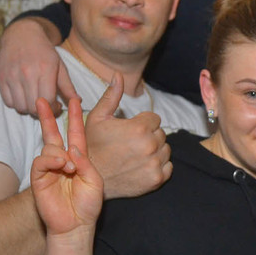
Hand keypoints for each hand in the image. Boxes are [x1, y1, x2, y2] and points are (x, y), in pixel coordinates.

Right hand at [0, 18, 76, 115]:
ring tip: (35, 101)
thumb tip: (77, 102)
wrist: (21, 35)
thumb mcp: (60, 65)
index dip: (54, 108)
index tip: (57, 106)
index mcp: (45, 70)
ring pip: (20, 107)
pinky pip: (8, 102)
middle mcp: (27, 73)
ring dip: (29, 109)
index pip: (48, 100)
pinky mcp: (1, 78)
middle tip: (47, 106)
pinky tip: (24, 96)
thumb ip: (68, 86)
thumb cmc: (44, 51)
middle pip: (33, 107)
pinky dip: (16, 104)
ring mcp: (12, 76)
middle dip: (42, 111)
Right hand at [31, 96, 103, 235]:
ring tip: (69, 166)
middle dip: (48, 116)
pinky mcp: (39, 178)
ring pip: (50, 146)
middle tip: (41, 99)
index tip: (73, 99)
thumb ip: (86, 162)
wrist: (76, 225)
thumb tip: (72, 149)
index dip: (75, 117)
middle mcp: (62, 160)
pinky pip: (42, 160)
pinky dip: (51, 160)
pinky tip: (61, 166)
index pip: (75, 133)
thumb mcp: (95, 180)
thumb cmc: (88, 204)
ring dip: (60, 151)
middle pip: (54, 133)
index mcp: (78, 158)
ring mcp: (50, 168)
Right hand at [84, 74, 172, 198]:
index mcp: (139, 128)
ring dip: (155, 151)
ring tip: (135, 155)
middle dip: (148, 136)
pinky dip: (159, 166)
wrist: (88, 177)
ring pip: (165, 150)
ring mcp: (154, 164)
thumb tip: (118, 75)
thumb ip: (111, 96)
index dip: (141, 123)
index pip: (154, 119)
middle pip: (161, 134)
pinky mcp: (156, 180)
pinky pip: (168, 167)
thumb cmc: (91, 146)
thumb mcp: (97, 118)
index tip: (128, 131)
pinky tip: (142, 166)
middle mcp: (150, 146)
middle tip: (130, 144)